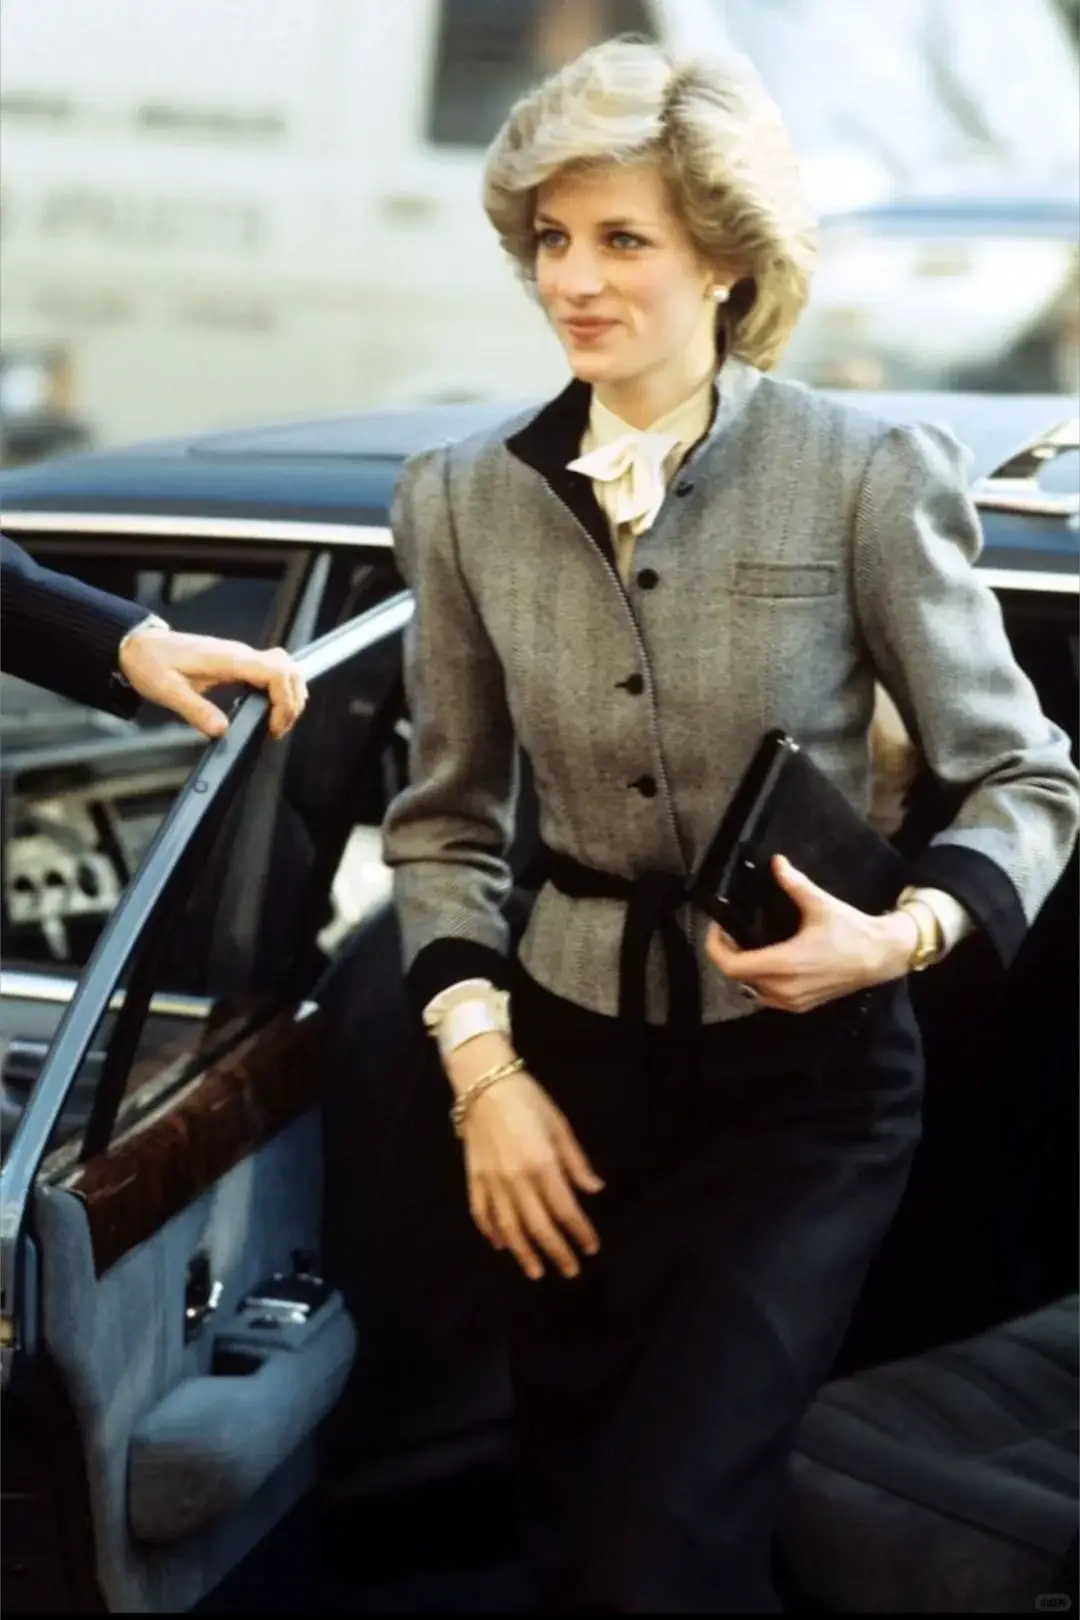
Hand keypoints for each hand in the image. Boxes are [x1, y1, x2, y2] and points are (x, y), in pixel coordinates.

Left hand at [119, 627, 307, 739]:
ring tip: (277, 722)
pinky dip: (278, 691)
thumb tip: (222, 730)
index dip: (284, 701)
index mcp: (227, 659)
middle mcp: (239, 654)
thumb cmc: (151, 663)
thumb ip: (196, 711)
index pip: (276, 672)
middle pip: (289, 669)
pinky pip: (271, 672)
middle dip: (293, 701)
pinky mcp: (237, 662)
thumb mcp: (168, 691)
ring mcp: (240, 657)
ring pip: (284, 669)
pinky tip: (268, 710)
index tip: (273, 726)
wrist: (140, 646)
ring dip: (289, 695)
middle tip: (278, 728)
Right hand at [450, 1038, 604, 1280]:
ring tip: (536, 1272)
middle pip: (539, 1226)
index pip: (565, 1209)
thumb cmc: (528, 1100)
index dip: (580, 1232)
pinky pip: (481, 1213)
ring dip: (524, 1253)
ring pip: (509, 1228)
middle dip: (557, 1252)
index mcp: (542, 1165)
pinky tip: (500, 1245)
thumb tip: (594, 1190)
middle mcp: (516, 1180)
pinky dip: (491, 1232)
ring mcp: (492, 1182)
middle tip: (570, 1271)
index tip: (592, 1247)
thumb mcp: (559, 1126)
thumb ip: (576, 1162)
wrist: (483, 1083)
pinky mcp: (474, 1178)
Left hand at [705, 854, 918, 1012]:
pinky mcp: (801, 1007)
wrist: (882, 957)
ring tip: (745, 946)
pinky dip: (759, 983)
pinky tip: (765, 962)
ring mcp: (793, 1002)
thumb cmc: (852, 931)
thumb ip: (795, 884)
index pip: (732, 966)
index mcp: (785, 963)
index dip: (716, 948)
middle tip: (729, 933)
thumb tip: (776, 862)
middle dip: (727, 956)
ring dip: (743, 971)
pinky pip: (767, 998)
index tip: (718, 928)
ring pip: (751, 991)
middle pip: (737, 978)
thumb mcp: (821, 904)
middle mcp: (784, 988)